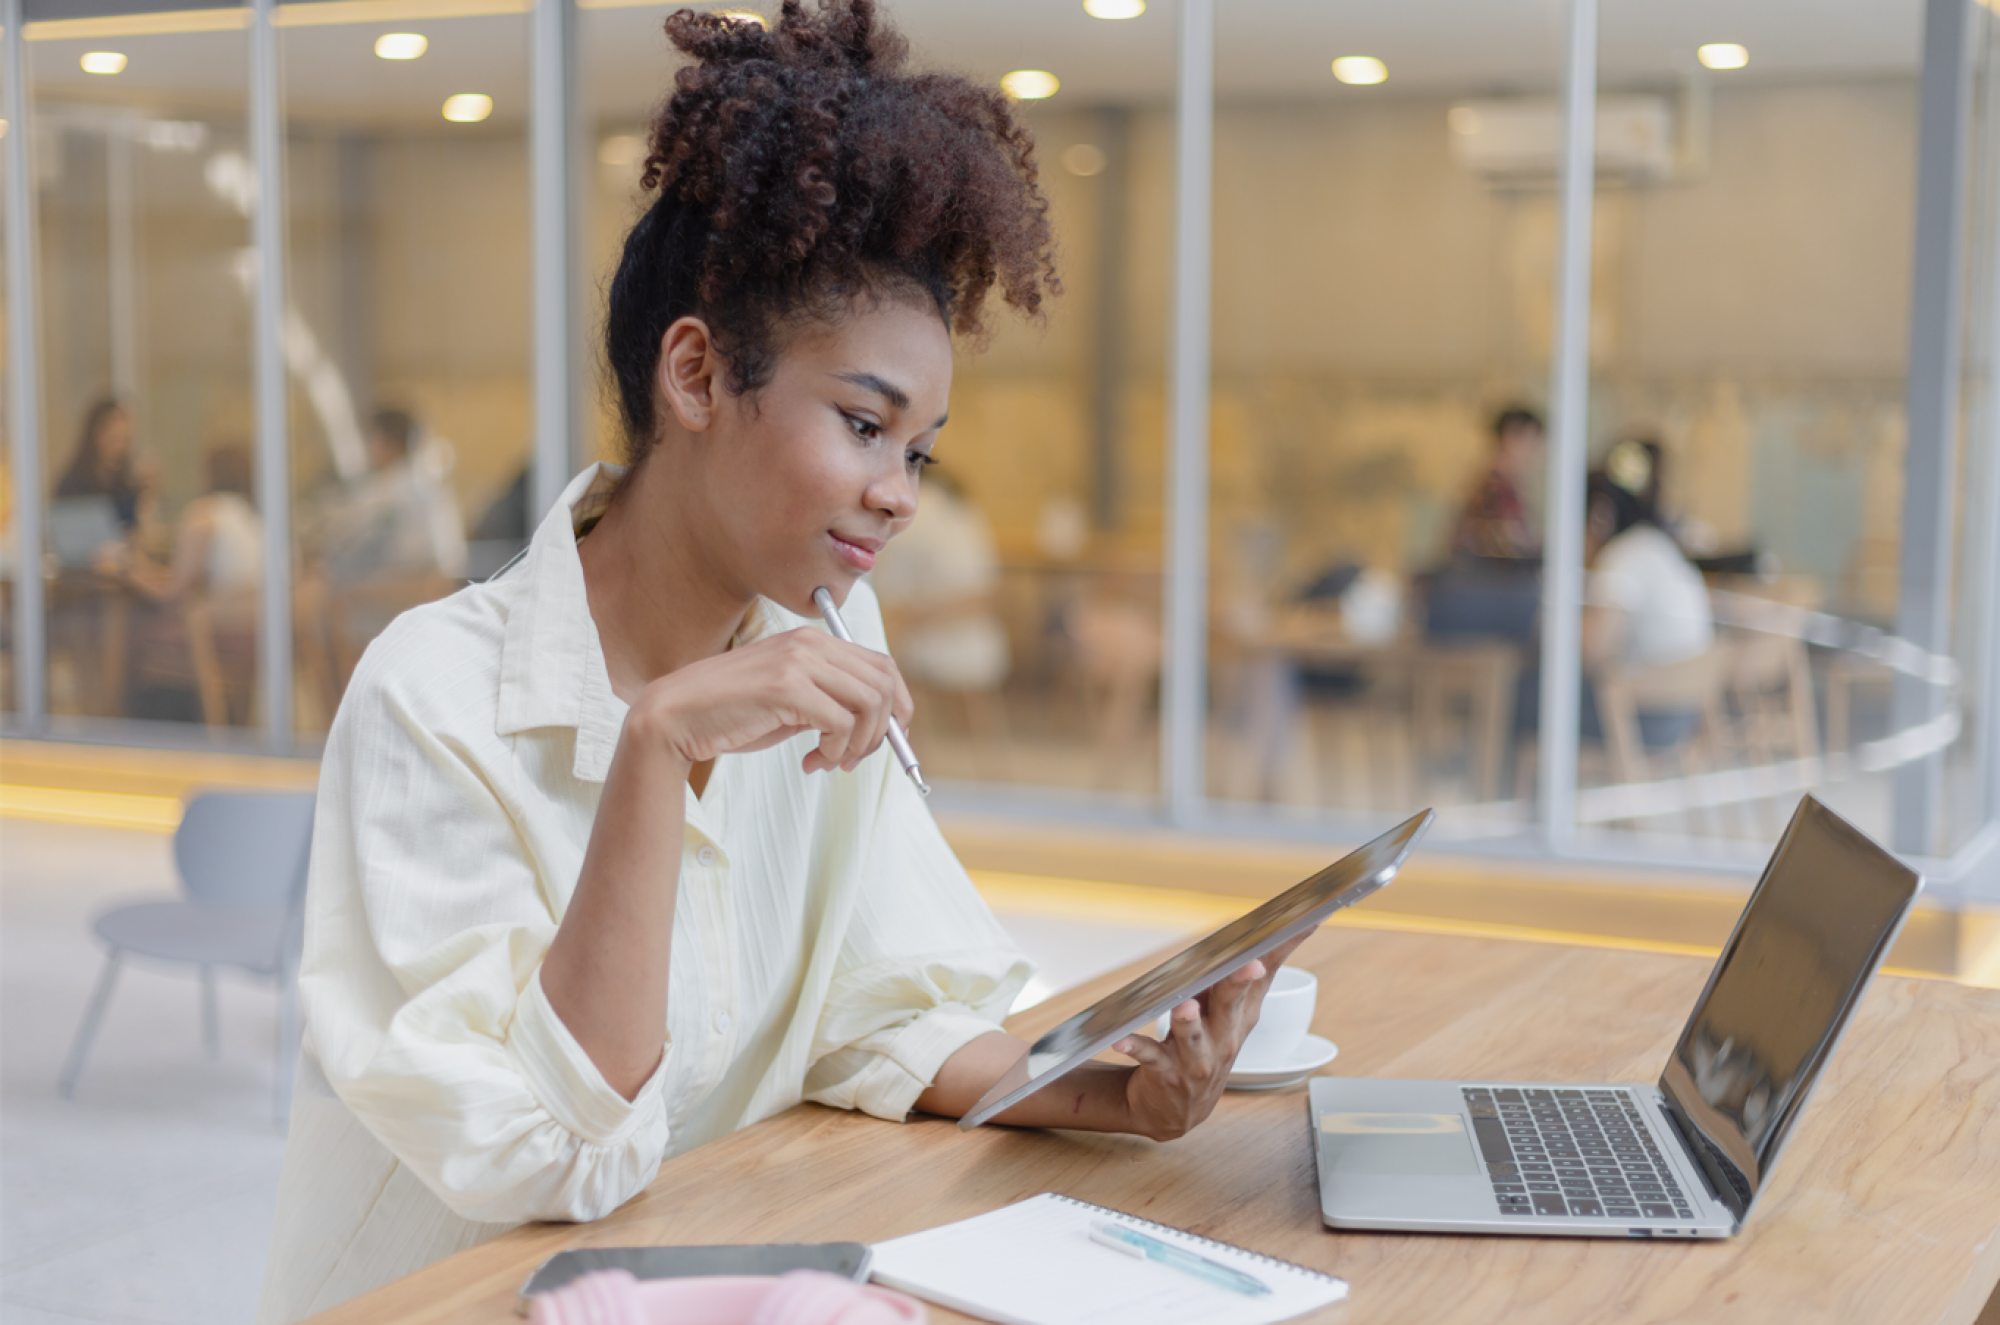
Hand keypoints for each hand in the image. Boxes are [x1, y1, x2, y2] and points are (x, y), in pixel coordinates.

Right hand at [627, 625, 913, 775]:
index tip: (884, 740)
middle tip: (855, 759)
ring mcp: (798, 661)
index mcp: (814, 641)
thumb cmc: (732, 715)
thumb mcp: (791, 702)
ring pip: (869, 703)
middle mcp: (810, 643)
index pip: (882, 666)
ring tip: (831, 762)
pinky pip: (840, 723)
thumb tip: (876, 725)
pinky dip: (835, 751)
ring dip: (859, 744)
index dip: (896, 707)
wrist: (677, 717)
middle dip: (882, 730)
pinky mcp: (786, 686)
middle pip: (884, 683)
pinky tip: (811, 762)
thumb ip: (829, 701)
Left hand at [1110, 930, 1315, 1141]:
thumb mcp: (1232, 1016)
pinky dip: (1135, 1047)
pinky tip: (1121, 1041)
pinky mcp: (1166, 1072)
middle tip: (1249, 964)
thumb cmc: (1206, 1050)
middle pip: (1232, 1003)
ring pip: (1193, 1035)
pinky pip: (1150, 1057)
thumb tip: (1262, 933)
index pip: (1265, 976)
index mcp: (1241, 1016)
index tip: (1303, 921)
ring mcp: (1196, 1058)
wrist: (1178, 1110)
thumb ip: (1245, 977)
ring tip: (1184, 1006)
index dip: (1283, 949)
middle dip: (1239, 982)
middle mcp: (1224, 1037)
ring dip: (1188, 1020)